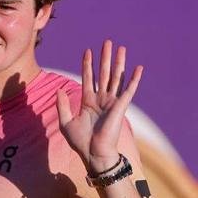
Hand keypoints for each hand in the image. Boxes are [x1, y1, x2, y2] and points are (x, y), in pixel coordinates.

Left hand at [57, 40, 142, 172]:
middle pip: (103, 73)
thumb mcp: (66, 122)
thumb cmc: (81, 142)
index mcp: (88, 101)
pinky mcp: (120, 107)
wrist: (94, 155)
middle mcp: (101, 99)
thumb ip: (62, 105)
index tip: (87, 51)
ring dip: (119, 62)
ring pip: (116, 77)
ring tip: (121, 48)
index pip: (88, 77)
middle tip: (107, 42)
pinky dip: (134, 79)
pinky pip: (129, 90)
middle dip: (105, 57)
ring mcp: (112, 102)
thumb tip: (58, 89)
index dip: (88, 64)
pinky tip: (138, 68)